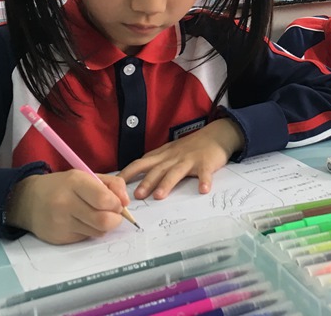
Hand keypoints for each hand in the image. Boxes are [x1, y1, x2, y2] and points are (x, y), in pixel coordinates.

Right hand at [5, 171, 129, 243]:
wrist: (28, 200)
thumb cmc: (63, 186)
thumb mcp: (87, 176)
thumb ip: (112, 185)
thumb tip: (126, 202)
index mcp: (75, 182)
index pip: (105, 200)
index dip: (117, 204)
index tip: (117, 203)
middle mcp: (66, 203)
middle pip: (104, 221)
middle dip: (116, 219)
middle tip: (113, 214)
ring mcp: (61, 223)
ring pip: (98, 232)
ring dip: (103, 226)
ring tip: (95, 215)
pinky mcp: (59, 238)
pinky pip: (86, 238)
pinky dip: (90, 231)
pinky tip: (81, 222)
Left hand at [118, 118, 244, 200]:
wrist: (215, 135)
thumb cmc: (190, 147)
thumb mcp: (169, 152)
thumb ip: (155, 163)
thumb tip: (134, 179)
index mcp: (163, 155)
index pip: (140, 163)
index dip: (127, 173)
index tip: (114, 186)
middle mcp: (173, 157)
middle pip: (157, 169)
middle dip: (146, 182)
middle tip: (136, 196)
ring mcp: (190, 160)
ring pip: (176, 172)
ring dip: (167, 183)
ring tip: (160, 196)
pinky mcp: (206, 163)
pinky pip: (205, 173)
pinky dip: (204, 181)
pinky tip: (203, 190)